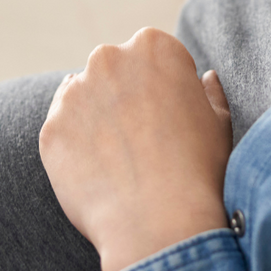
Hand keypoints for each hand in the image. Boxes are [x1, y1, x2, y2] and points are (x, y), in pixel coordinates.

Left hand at [40, 28, 232, 270]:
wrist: (159, 223)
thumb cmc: (200, 171)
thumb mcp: (219, 123)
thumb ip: (209, 92)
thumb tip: (204, 79)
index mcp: (154, 47)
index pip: (154, 57)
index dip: (165, 90)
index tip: (171, 119)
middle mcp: (109, 58)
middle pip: (114, 71)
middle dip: (124, 96)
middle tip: (143, 141)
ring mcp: (74, 93)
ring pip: (83, 98)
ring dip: (96, 118)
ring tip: (120, 161)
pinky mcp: (50, 129)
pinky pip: (63, 132)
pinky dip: (76, 148)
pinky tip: (100, 174)